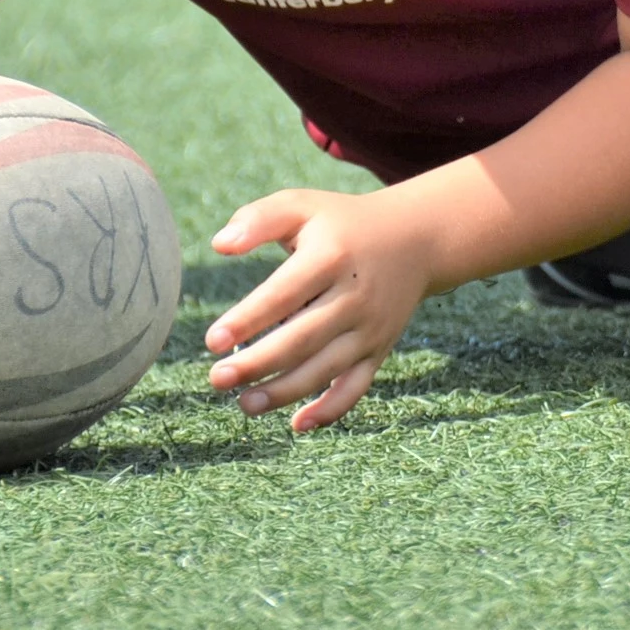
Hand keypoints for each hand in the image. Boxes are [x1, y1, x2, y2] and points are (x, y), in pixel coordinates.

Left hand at [204, 188, 439, 432]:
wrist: (417, 238)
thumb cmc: (342, 223)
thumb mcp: (303, 205)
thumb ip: (259, 219)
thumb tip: (219, 245)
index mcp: (331, 257)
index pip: (285, 294)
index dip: (248, 319)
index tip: (212, 340)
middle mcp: (354, 296)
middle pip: (303, 339)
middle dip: (258, 364)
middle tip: (216, 379)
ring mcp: (370, 327)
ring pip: (326, 369)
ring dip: (284, 392)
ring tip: (243, 404)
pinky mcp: (379, 349)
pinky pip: (357, 387)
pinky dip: (331, 410)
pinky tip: (297, 424)